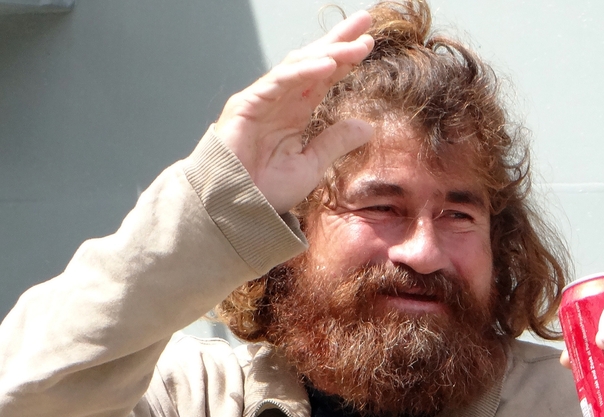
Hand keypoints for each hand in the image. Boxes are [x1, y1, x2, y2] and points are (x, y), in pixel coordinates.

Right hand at [215, 10, 374, 213]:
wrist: (234, 210)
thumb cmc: (266, 190)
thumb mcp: (311, 165)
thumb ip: (335, 142)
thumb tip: (367, 127)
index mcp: (296, 111)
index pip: (324, 75)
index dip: (346, 58)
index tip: (369, 42)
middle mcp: (281, 100)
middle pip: (313, 60)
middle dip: (340, 39)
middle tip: (366, 19)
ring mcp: (263, 99)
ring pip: (299, 66)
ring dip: (329, 52)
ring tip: (358, 44)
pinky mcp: (247, 105)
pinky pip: (278, 82)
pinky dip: (303, 71)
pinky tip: (328, 64)